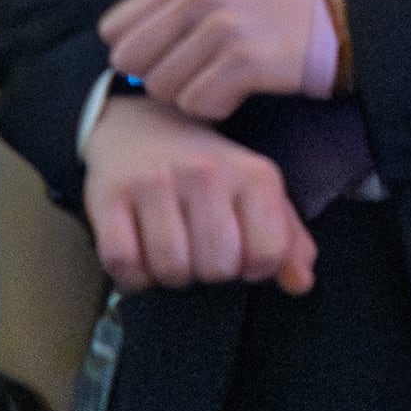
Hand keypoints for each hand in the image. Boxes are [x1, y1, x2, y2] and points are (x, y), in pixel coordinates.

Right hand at [81, 92, 316, 294]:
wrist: (142, 126)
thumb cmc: (209, 171)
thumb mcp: (257, 192)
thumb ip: (287, 239)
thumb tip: (300, 284)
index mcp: (254, 175)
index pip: (268, 253)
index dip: (255, 270)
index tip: (242, 258)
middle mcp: (206, 174)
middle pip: (217, 268)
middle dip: (210, 273)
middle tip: (202, 252)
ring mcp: (156, 183)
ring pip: (171, 269)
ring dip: (171, 276)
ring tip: (174, 253)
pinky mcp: (110, 197)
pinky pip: (123, 263)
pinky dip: (133, 276)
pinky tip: (141, 258)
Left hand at [99, 0, 328, 121]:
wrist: (336, 26)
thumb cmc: (267, 18)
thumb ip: (165, 15)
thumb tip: (120, 58)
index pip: (114, 28)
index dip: (134, 50)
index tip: (165, 55)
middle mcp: (201, 0)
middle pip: (131, 62)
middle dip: (157, 75)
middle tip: (194, 72)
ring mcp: (224, 29)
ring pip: (163, 88)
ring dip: (189, 95)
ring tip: (222, 79)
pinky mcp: (246, 62)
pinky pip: (198, 104)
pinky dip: (216, 108)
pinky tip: (238, 92)